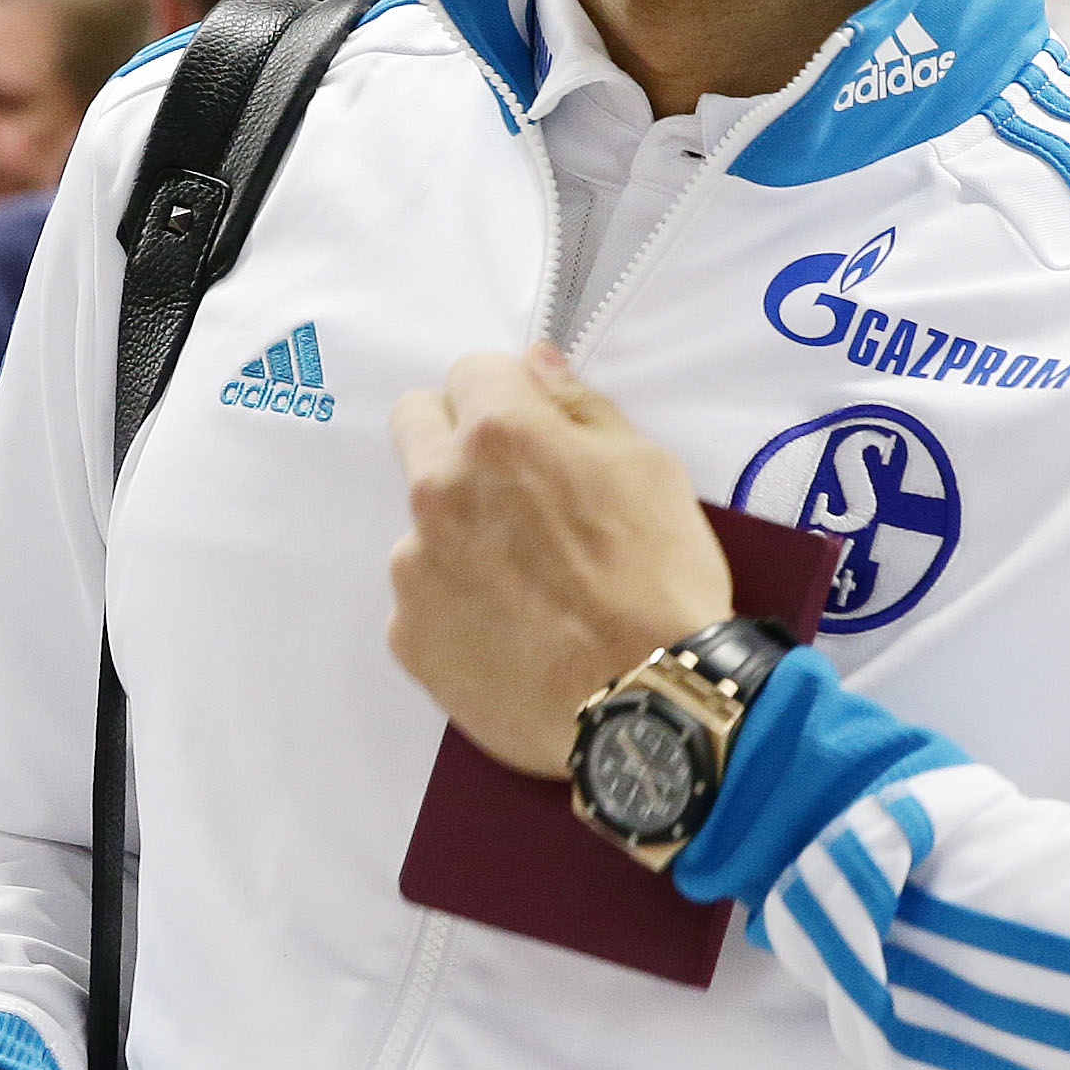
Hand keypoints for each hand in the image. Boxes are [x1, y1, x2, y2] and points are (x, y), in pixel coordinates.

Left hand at [386, 344, 731, 775]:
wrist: (650, 702)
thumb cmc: (659, 579)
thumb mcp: (648, 467)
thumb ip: (578, 407)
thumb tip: (535, 367)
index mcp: (499, 435)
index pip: (470, 372)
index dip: (509, 394)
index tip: (533, 427)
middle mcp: (440, 489)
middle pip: (415, 426)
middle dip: (457, 439)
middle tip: (514, 488)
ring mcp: (415, 566)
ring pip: (423, 521)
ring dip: (462, 533)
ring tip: (529, 583)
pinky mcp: (410, 634)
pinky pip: (424, 597)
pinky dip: (458, 605)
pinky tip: (514, 630)